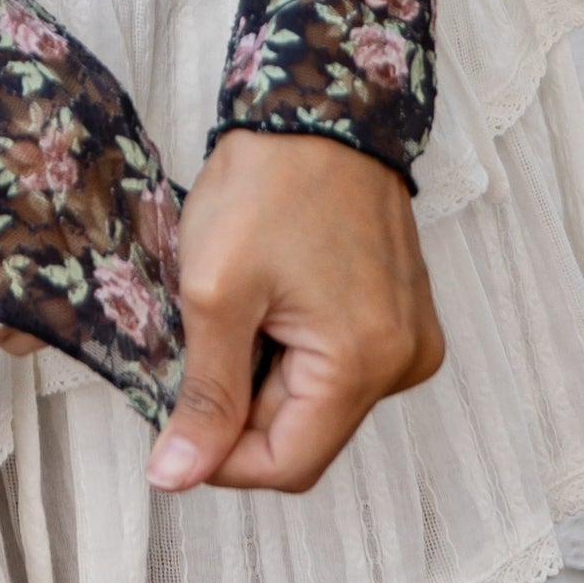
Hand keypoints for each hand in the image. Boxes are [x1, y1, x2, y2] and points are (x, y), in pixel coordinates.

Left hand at [146, 130, 442, 495]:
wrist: (319, 104)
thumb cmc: (269, 182)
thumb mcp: (215, 291)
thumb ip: (204, 396)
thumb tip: (175, 478)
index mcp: (365, 363)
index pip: (286, 465)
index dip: (219, 458)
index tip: (173, 420)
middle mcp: (403, 363)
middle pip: (303, 436)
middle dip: (241, 408)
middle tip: (200, 342)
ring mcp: (410, 339)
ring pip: (317, 403)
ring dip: (265, 377)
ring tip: (239, 312)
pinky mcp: (403, 317)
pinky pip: (339, 367)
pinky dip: (294, 352)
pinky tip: (271, 301)